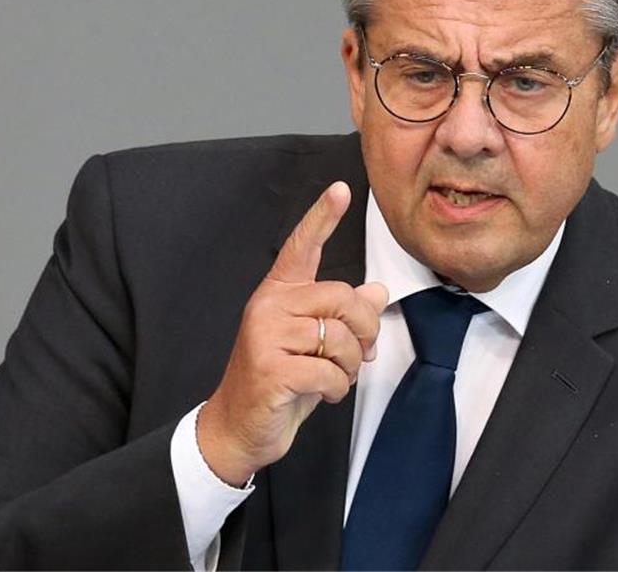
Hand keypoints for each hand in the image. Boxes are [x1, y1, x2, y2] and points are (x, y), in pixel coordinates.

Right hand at [197, 181, 387, 485]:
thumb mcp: (317, 346)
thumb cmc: (281, 383)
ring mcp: (265, 336)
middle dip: (364, 332)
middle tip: (361, 355)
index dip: (322, 217)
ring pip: (339, 337)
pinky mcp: (270, 369)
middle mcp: (269, 307)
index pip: (302, 247)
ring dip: (352, 366)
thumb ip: (343, 316)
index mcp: (279, 294)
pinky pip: (329, 372)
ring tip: (336, 377)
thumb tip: (377, 292)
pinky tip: (325, 394)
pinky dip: (339, 389)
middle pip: (343, 298)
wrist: (240, 428)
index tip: (340, 189)